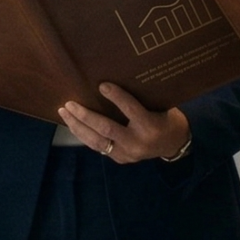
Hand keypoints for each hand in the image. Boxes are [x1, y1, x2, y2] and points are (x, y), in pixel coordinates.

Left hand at [59, 83, 190, 163]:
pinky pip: (98, 147)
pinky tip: (73, 125)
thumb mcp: (161, 106)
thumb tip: (116, 80)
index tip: (101, 85)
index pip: (131, 110)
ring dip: (78, 126)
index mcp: (150, 126)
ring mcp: (127, 154)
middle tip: (70, 103)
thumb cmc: (167, 118)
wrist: (174, 145)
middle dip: (85, 116)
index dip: (116, 97)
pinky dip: (84, 135)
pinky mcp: (120, 159)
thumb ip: (142, 98)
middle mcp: (137, 142)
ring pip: (97, 141)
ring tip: (65, 113)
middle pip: (106, 128)